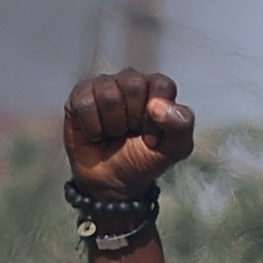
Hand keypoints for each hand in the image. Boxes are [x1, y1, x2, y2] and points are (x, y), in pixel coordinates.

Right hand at [62, 69, 195, 198]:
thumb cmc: (143, 160)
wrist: (112, 182)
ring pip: (108, 94)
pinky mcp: (80, 94)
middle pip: (133, 85)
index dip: (156, 117)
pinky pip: (85, 101)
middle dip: (132, 119)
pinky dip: (92, 126)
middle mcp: (131, 80)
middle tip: (129, 134)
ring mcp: (104, 85)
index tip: (151, 139)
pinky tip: (96, 134)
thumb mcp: (175, 149)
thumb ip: (182, 124)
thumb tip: (156, 105)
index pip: (161, 85)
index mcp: (157, 88)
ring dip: (112, 125)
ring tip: (113, 134)